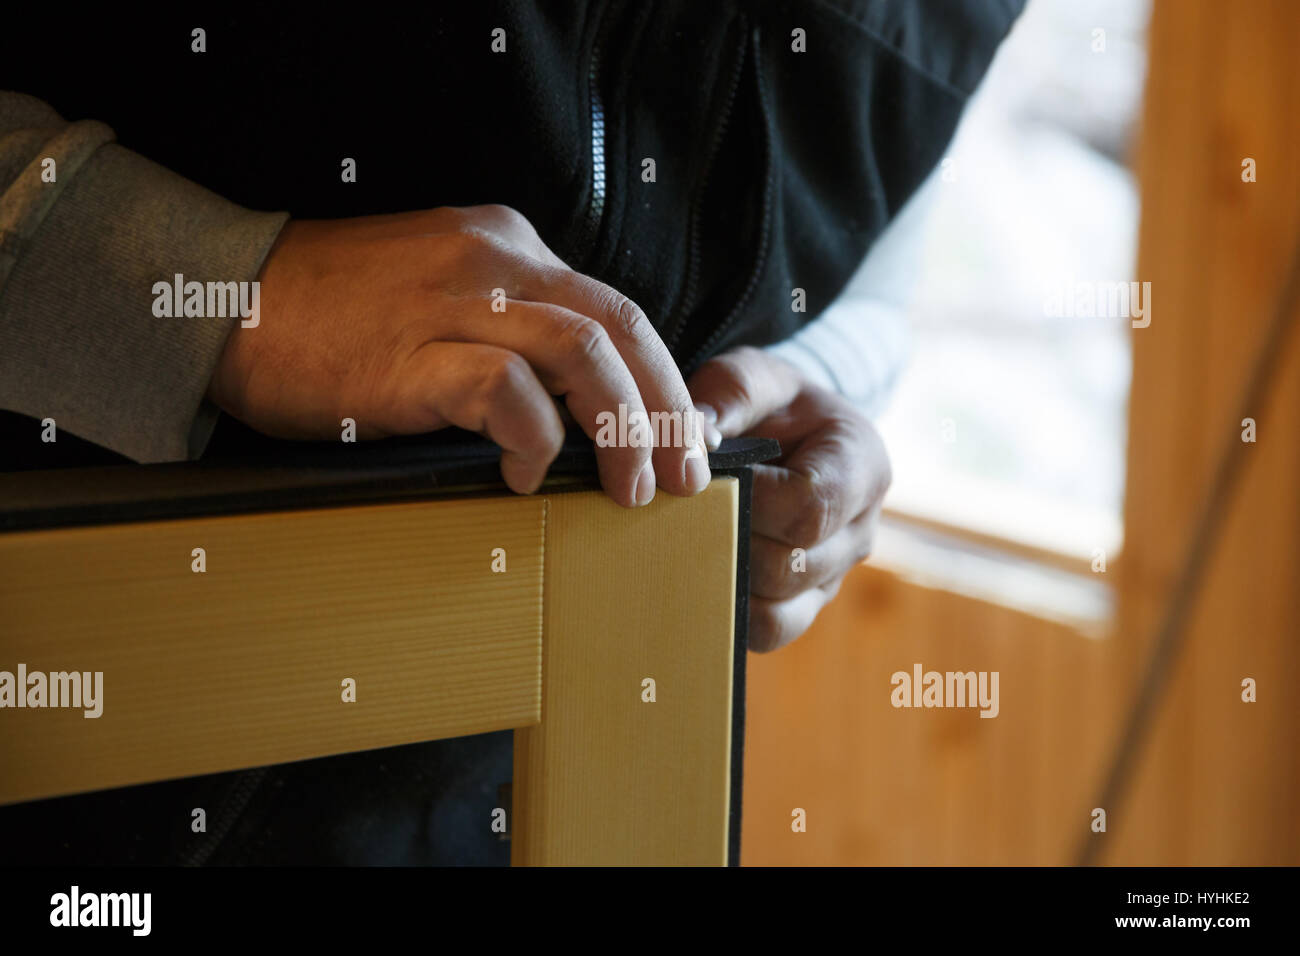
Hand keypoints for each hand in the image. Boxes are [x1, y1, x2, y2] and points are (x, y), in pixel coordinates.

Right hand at [208, 205, 709, 505]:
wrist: (225, 300)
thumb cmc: (333, 318)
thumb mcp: (440, 300)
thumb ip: (509, 333)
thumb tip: (579, 412)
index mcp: (507, 248)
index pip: (616, 310)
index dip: (663, 379)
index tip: (683, 436)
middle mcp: (493, 262)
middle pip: (620, 328)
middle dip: (666, 410)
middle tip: (685, 476)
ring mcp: (453, 303)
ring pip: (583, 353)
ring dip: (622, 428)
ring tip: (630, 488)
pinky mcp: (410, 354)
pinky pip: (504, 391)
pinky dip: (534, 440)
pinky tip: (528, 477)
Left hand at [689, 346, 890, 651]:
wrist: (789, 434)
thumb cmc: (772, 404)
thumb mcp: (756, 376)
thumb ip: (730, 393)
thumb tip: (695, 436)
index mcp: (861, 466)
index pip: (810, 506)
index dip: (750, 500)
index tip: (706, 478)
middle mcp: (859, 530)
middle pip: (792, 565)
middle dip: (727, 541)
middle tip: (679, 517)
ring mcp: (833, 575)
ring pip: (779, 611)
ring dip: (722, 582)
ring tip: (683, 547)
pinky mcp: (804, 605)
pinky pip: (767, 633)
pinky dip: (727, 614)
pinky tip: (695, 578)